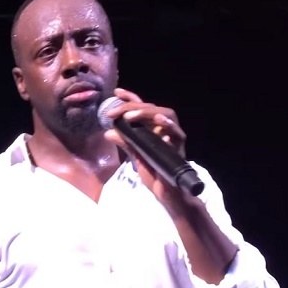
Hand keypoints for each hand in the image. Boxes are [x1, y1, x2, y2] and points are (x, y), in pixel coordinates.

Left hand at [102, 87, 196, 213]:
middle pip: (151, 108)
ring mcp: (173, 137)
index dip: (131, 99)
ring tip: (128, 116)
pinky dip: (168, 125)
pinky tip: (158, 120)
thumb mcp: (135, 157)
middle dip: (131, 107)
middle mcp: (164, 129)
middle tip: (112, 113)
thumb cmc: (154, 173)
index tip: (116, 92)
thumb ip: (125, 143)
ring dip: (146, 112)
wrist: (168, 194)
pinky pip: (177, 133)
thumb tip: (108, 133)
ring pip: (166, 114)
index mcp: (153, 129)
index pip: (143, 109)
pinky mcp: (180, 148)